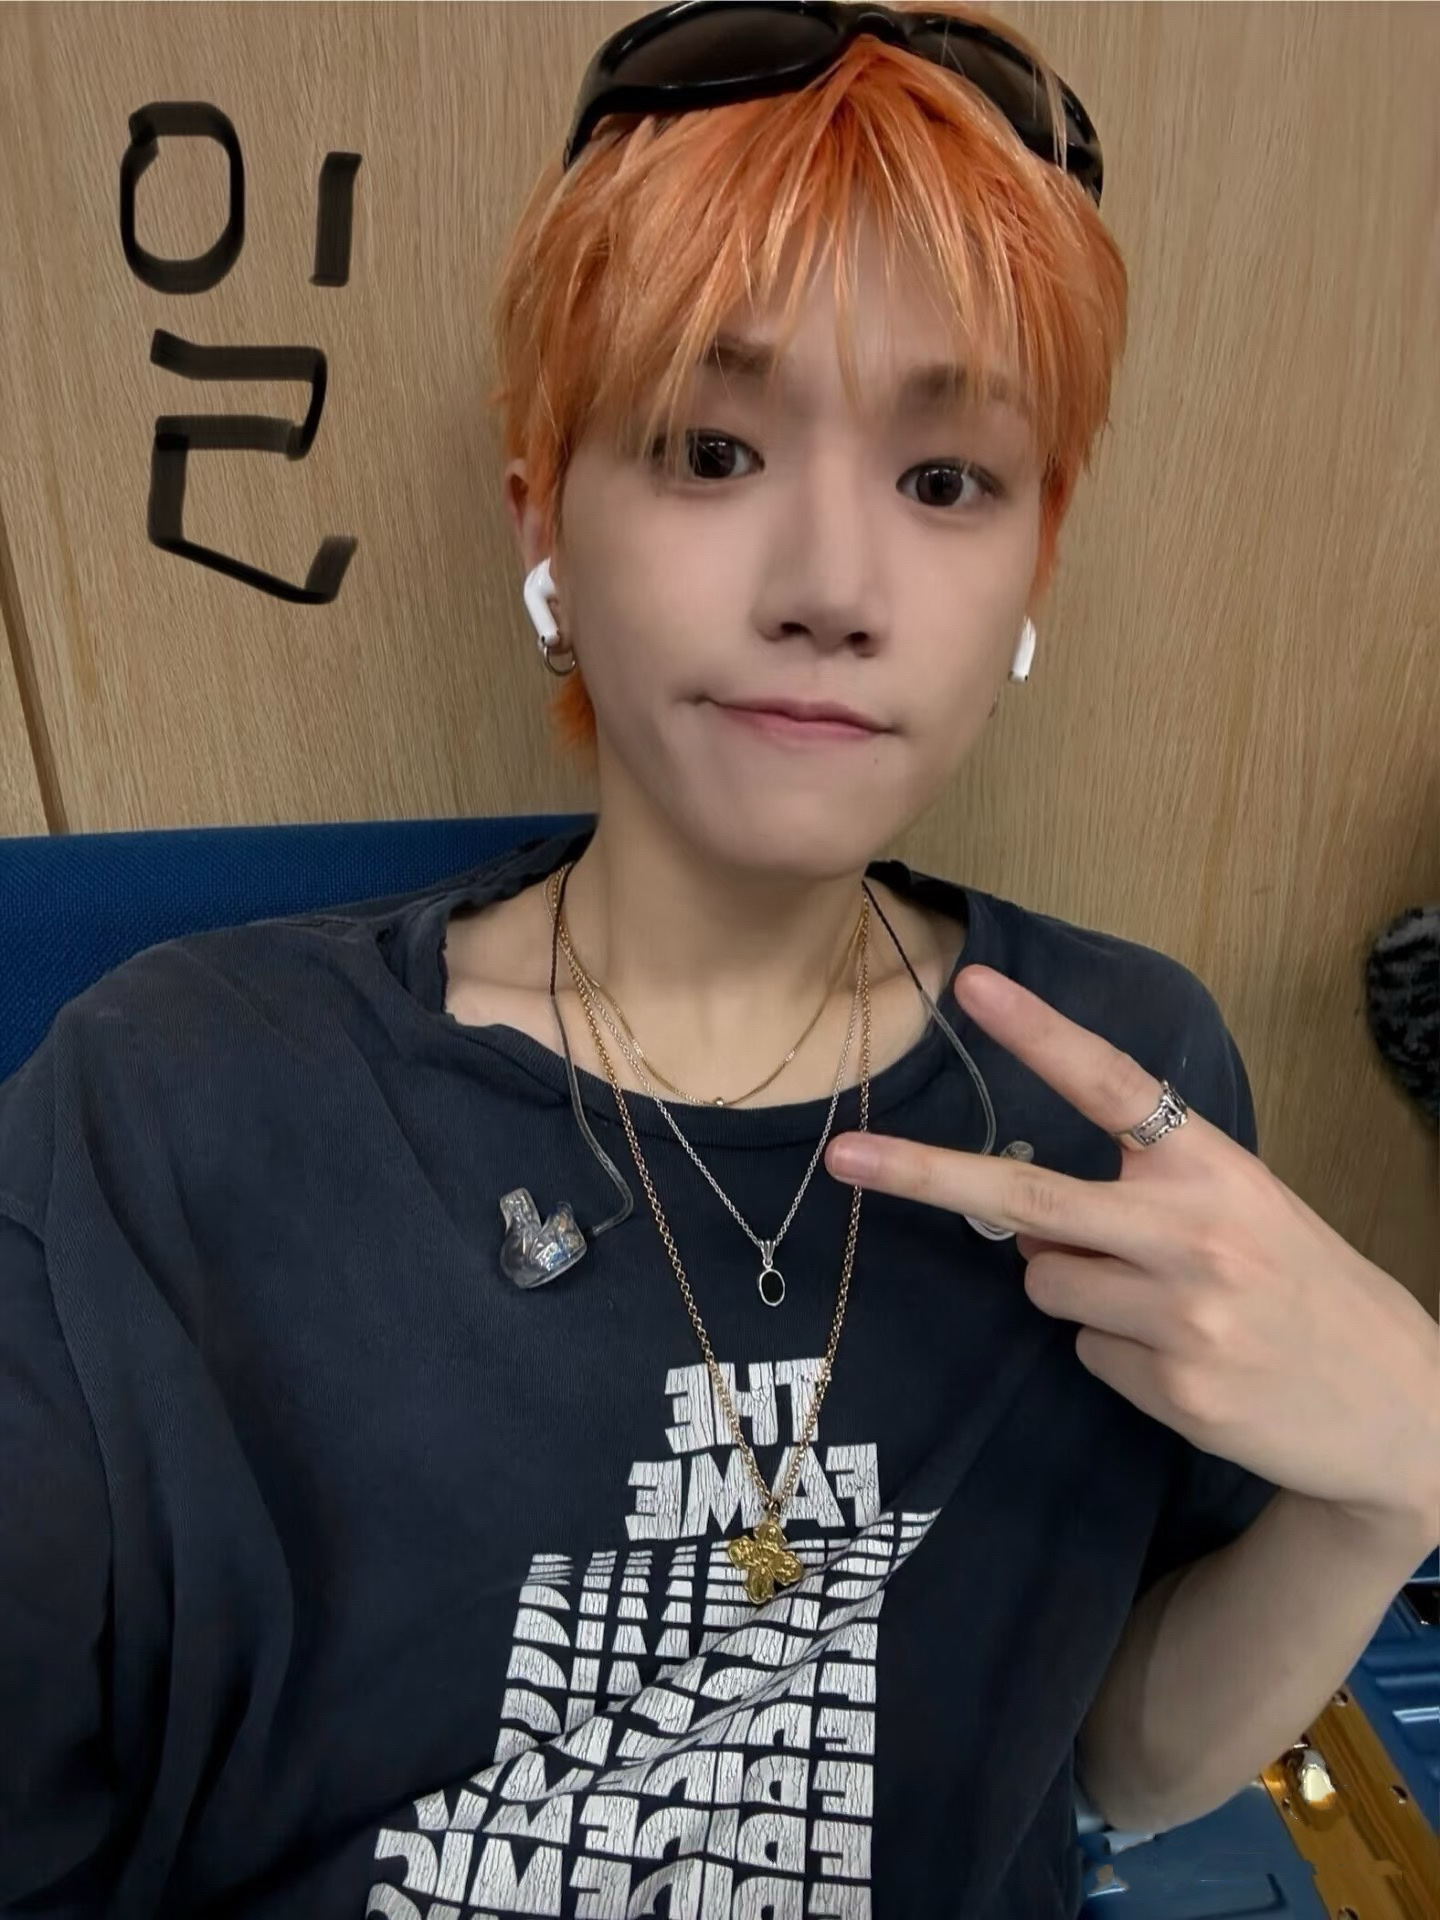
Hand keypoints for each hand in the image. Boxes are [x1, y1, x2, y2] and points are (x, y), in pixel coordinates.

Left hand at [824, 965, 1439, 1539]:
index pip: (1113, 1083)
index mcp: (1214, 1165)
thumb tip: (1027, 1222)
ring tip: (1166, 1308)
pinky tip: (1185, 1361)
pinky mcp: (1173, 1384)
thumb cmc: (1304, 1288)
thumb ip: (1142, 1196)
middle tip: (844, 1159)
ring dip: (1075, 1292)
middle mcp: (1193, 1230)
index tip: (971, 986)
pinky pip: (1084, 1353)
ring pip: (1046, 1286)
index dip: (1039, 1032)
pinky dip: (1114, 1354)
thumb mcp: (1243, 1213)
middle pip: (1028, 1200)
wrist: (1401, 1408)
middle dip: (924, 1176)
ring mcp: (1182, 1312)